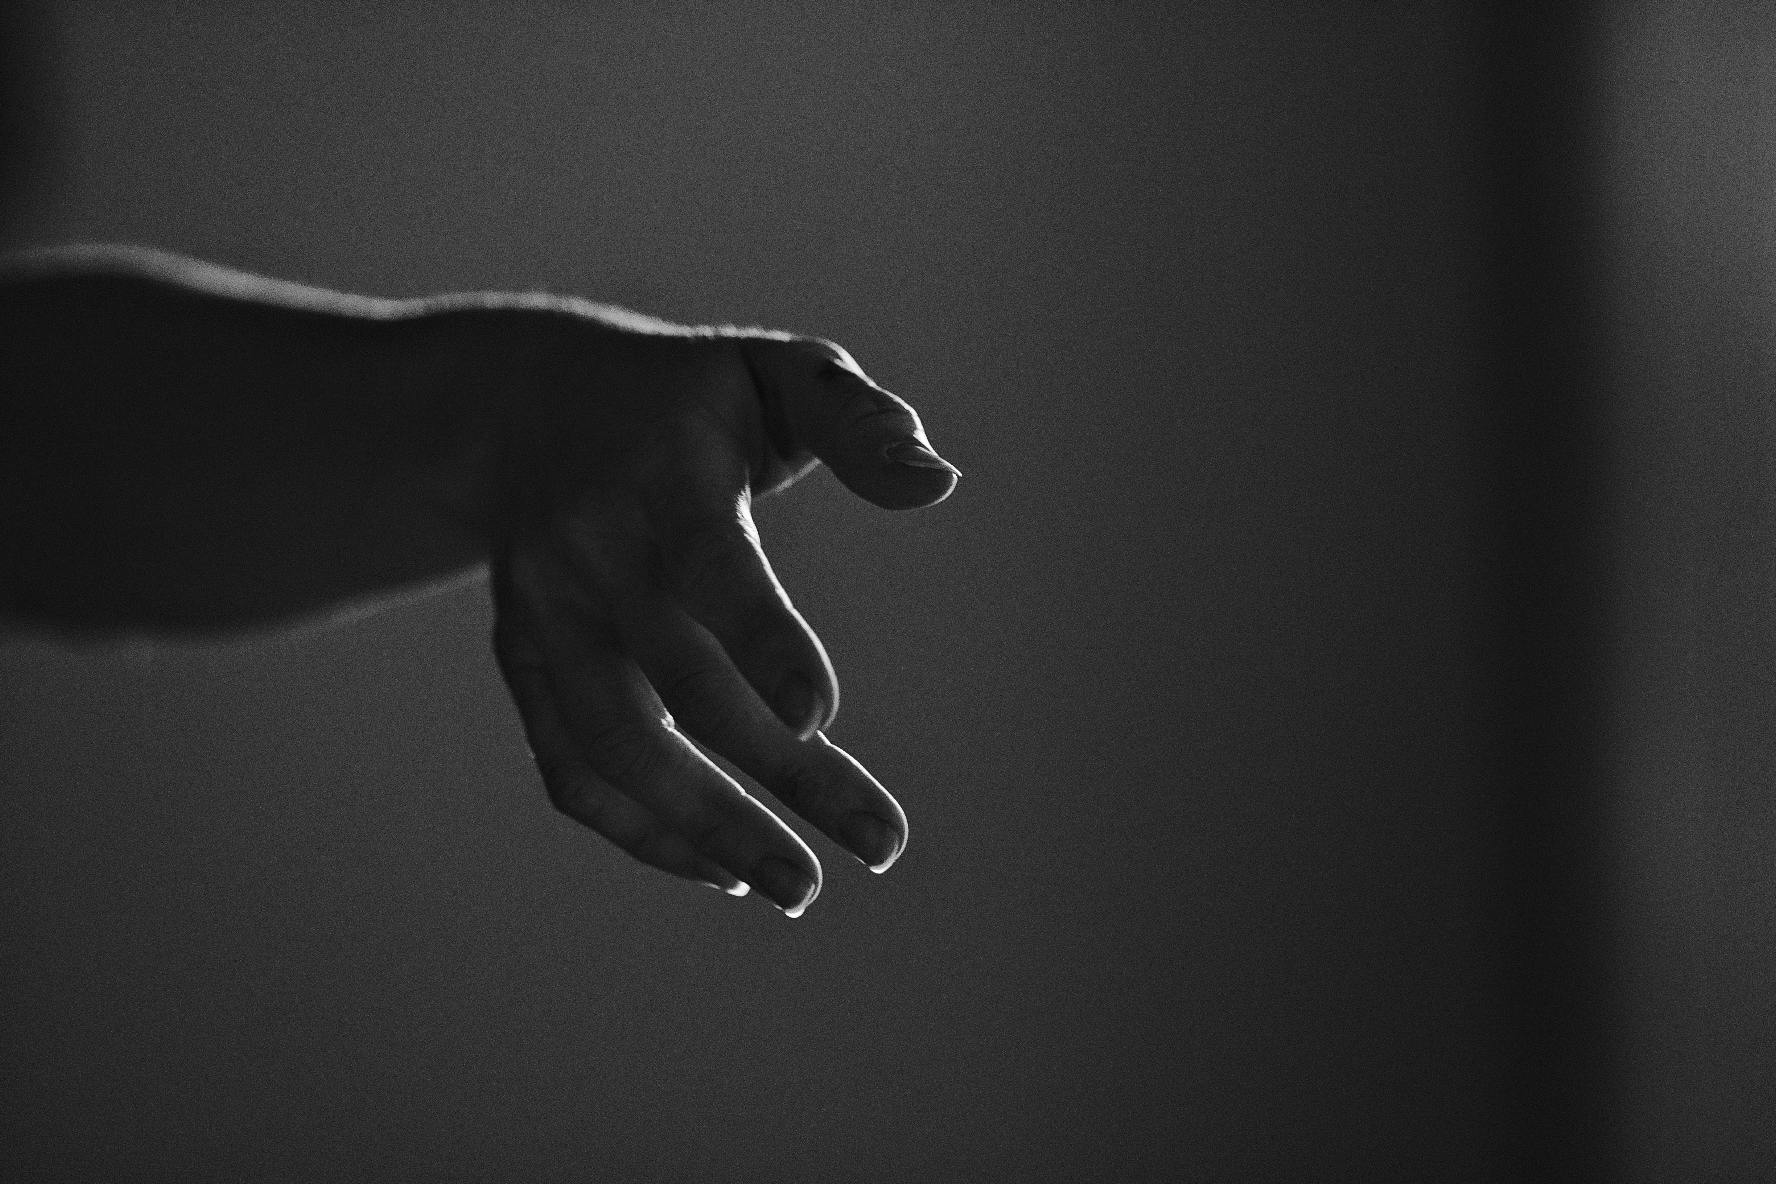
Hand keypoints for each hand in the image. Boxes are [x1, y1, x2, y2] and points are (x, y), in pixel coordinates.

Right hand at [484, 311, 958, 915]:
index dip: (763, 641)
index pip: (710, 567)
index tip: (822, 720)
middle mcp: (590, 555)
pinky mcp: (523, 665)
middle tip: (885, 846)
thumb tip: (939, 484)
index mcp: (661, 475)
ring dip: (707, 831)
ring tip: (802, 889)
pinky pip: (574, 773)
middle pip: (682, 686)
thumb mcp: (777, 375)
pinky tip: (727, 872)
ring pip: (617, 750)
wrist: (522, 407)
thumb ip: (859, 424)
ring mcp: (544, 619)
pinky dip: (644, 833)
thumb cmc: (690, 397)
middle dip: (785, 775)